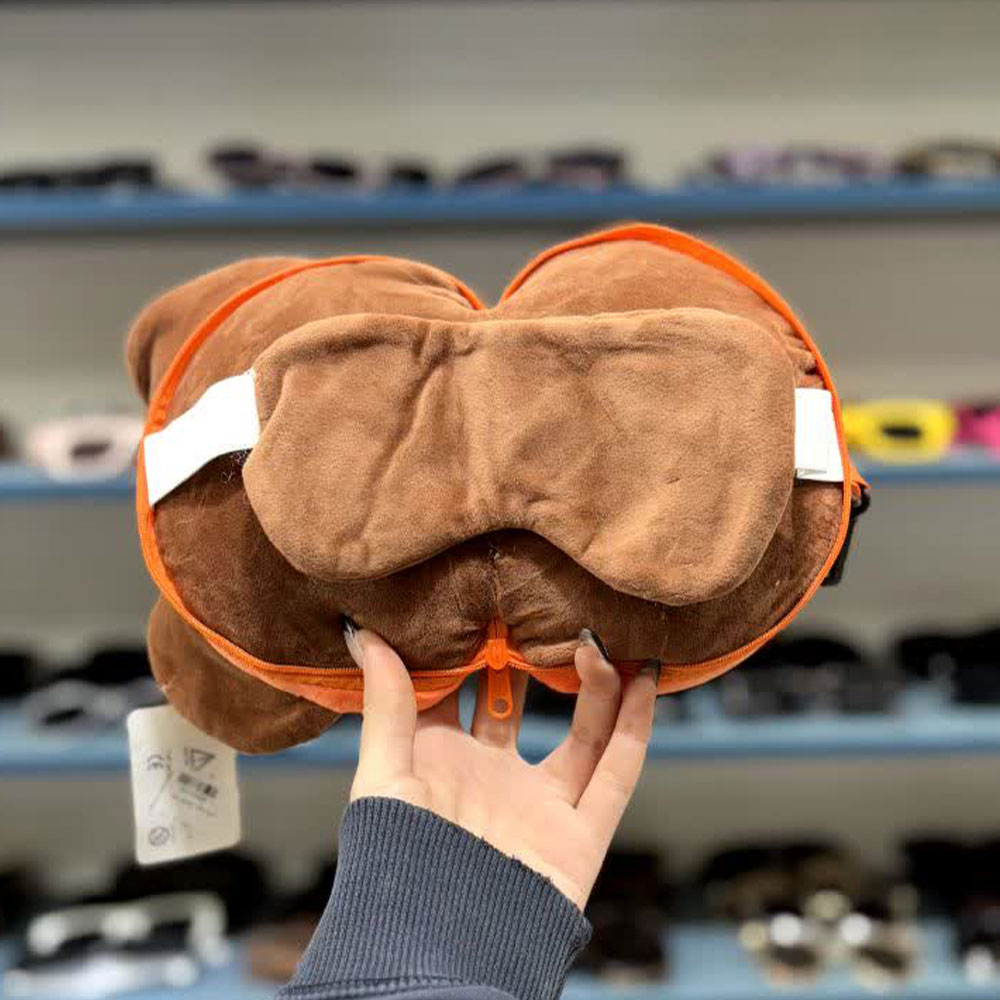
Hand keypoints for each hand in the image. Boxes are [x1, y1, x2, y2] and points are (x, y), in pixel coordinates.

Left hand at [343, 619, 658, 909]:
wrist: (440, 944)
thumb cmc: (398, 859)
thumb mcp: (385, 771)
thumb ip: (386, 703)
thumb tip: (362, 632)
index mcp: (441, 760)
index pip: (458, 691)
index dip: (470, 648)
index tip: (483, 597)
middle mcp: (492, 776)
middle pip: (520, 705)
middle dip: (531, 659)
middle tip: (543, 607)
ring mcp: (539, 803)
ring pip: (580, 732)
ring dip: (595, 686)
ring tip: (600, 637)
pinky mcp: (579, 832)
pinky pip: (614, 772)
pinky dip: (633, 727)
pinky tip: (644, 681)